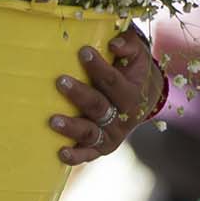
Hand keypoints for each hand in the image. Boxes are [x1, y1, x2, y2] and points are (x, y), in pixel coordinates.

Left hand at [51, 26, 166, 163]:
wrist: (146, 99)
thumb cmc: (134, 70)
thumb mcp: (138, 53)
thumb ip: (129, 44)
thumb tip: (114, 44)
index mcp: (132, 93)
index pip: (113, 81)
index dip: (98, 67)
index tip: (83, 51)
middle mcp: (123, 117)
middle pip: (99, 107)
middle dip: (79, 94)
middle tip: (61, 81)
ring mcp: (112, 134)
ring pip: (91, 132)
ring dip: (72, 127)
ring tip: (53, 120)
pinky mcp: (103, 147)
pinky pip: (88, 154)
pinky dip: (76, 156)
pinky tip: (61, 153)